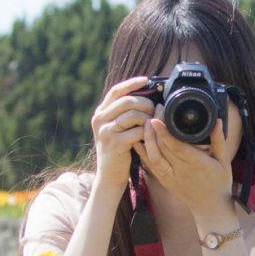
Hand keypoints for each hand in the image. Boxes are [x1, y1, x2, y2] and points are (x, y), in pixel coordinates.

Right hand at [91, 77, 155, 191]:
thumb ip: (125, 113)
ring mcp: (106, 131)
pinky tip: (149, 136)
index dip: (132, 83)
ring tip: (152, 125)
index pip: (116, 91)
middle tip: (155, 110)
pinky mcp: (115, 143)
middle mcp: (99, 119)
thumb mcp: (117, 129)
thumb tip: (147, 96)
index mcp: (100, 113)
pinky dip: (147, 132)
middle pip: (127, 101)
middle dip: (145, 103)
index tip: (146, 80)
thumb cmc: (119, 150)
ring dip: (148, 118)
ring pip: (133, 114)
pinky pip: (137, 131)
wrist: (109, 175)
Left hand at [136, 107, 234, 220]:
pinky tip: (138, 140)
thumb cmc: (220, 183)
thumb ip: (219, 140)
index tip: (157, 118)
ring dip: (147, 139)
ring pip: (153, 156)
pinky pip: (150, 166)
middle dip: (155, 128)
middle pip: (162, 147)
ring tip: (146, 121)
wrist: (211, 208)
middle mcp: (180, 170)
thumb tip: (218, 120)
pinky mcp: (164, 181)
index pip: (176, 146)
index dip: (165, 132)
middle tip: (154, 110)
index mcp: (196, 163)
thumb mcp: (224, 161)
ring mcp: (170, 177)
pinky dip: (142, 152)